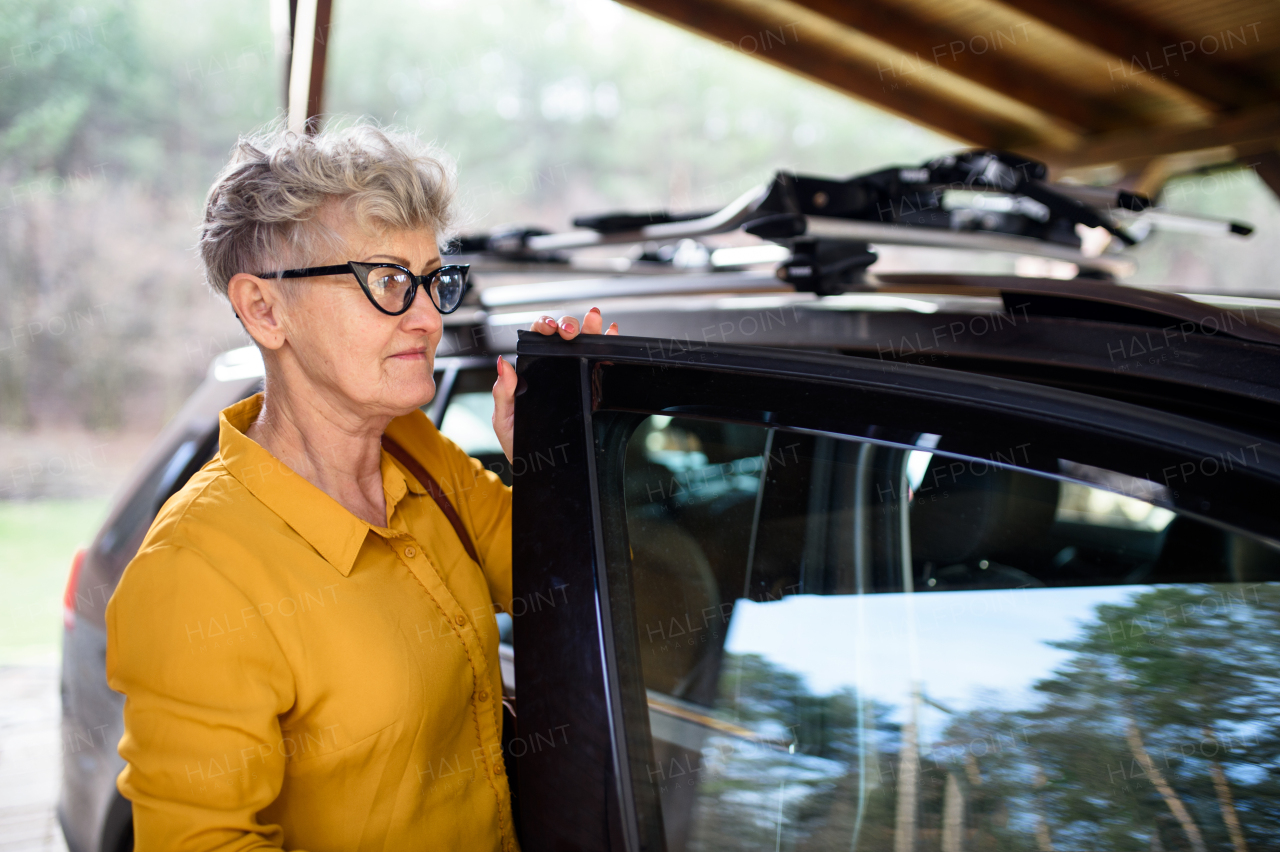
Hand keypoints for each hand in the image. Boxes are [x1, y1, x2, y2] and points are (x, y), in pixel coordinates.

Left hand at [491, 308, 618, 462]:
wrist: (542, 469)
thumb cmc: (519, 443)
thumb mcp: (504, 419)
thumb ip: (503, 392)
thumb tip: (503, 364)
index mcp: (531, 372)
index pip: (537, 340)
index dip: (544, 327)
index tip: (548, 328)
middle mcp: (553, 370)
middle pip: (563, 337)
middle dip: (568, 325)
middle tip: (569, 332)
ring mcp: (572, 377)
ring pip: (584, 344)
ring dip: (590, 328)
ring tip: (594, 321)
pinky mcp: (590, 389)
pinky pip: (601, 362)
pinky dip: (609, 343)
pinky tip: (611, 334)